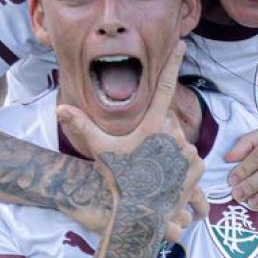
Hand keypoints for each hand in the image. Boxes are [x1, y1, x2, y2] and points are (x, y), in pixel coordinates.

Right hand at [58, 40, 201, 242]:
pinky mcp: (197, 167)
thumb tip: (59, 110)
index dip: (173, 62)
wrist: (140, 214)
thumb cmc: (119, 181)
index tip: (184, 43)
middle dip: (157, 134)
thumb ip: (83, 126)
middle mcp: (174, 134)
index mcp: (152, 125)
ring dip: (168, 152)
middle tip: (142, 155)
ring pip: (179, 142)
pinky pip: (190, 159)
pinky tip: (166, 177)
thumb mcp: (101, 151)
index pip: (164, 85)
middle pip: (167, 124)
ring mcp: (188, 151)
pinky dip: (181, 166)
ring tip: (152, 170)